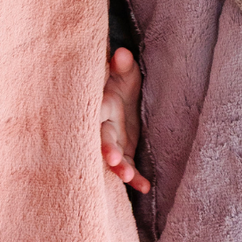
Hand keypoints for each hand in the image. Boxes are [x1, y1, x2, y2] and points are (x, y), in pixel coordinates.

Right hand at [101, 47, 150, 194]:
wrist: (124, 96)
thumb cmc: (121, 82)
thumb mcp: (125, 72)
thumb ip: (123, 66)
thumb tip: (122, 53)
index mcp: (101, 105)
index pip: (96, 111)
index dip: (96, 117)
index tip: (100, 119)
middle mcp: (103, 126)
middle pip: (102, 139)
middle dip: (107, 149)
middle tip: (114, 159)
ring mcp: (112, 142)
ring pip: (113, 157)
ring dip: (120, 168)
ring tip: (127, 176)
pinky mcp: (123, 153)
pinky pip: (129, 168)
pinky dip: (136, 179)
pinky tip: (145, 187)